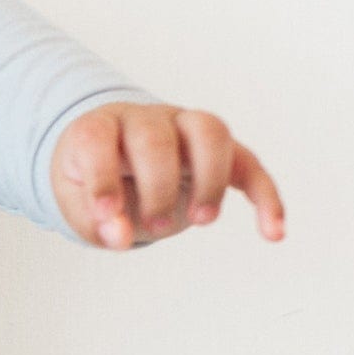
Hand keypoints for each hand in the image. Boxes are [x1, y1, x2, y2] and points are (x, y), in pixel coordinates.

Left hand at [50, 105, 284, 251]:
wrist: (117, 161)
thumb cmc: (94, 183)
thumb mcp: (80, 208)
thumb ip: (97, 222)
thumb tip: (119, 234)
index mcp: (99, 129)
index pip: (98, 140)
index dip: (101, 175)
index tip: (107, 213)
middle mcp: (144, 120)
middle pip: (156, 137)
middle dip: (158, 186)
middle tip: (155, 226)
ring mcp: (184, 129)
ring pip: (209, 132)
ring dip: (211, 178)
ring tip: (202, 220)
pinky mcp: (218, 150)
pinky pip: (248, 163)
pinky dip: (265, 195)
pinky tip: (272, 232)